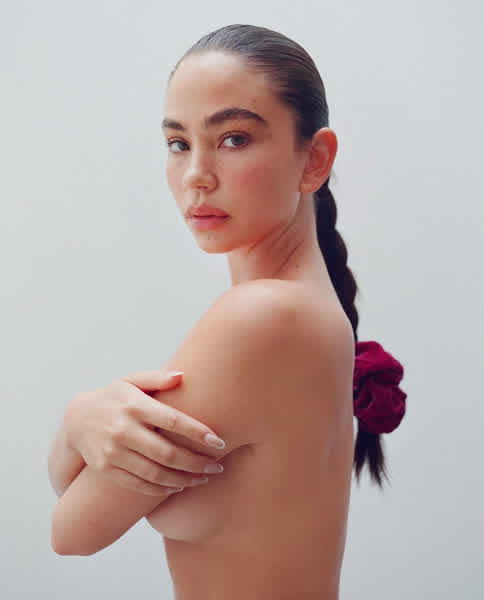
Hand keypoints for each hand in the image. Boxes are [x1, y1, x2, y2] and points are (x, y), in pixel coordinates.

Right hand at [64, 370, 225, 495]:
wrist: (76, 419)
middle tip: (217, 467)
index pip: (172, 421)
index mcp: (134, 405)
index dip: (198, 433)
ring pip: (155, 473)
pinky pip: (139, 484)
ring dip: (184, 479)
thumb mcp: (132, 380)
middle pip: (167, 453)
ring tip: (204, 479)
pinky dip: (162, 489)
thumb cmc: (115, 397)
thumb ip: (157, 378)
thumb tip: (183, 376)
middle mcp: (123, 429)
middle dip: (196, 463)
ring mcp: (113, 452)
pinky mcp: (107, 469)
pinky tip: (180, 485)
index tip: (219, 442)